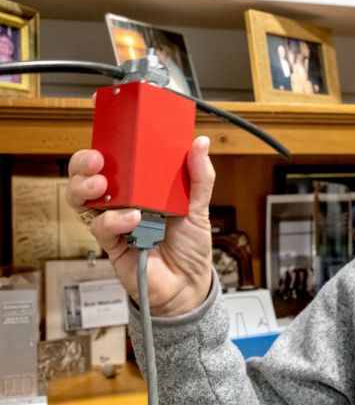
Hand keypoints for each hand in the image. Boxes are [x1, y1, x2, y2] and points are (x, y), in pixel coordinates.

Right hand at [65, 136, 215, 316]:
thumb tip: (201, 143)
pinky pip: (101, 228)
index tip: (112, 140)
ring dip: (86, 188)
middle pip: (89, 177)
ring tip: (102, 185)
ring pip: (83, 200)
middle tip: (96, 161)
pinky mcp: (112, 245)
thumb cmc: (190, 246)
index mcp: (142, 188)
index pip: (115, 162)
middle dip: (84, 165)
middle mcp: (124, 202)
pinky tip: (131, 218)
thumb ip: (199, 176)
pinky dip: (114, 221)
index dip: (106, 149)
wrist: (188, 284)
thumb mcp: (199, 207)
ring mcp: (115, 222)